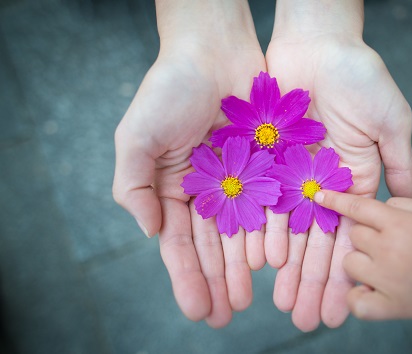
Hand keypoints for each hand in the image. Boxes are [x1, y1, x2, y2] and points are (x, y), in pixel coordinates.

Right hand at [112, 0, 264, 327]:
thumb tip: (150, 233)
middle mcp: (204, 191)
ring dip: (243, 268)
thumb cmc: (168, 90)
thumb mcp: (136, 138)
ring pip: (240, 233)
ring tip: (248, 299)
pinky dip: (268, 234)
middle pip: (211, 246)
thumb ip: (134, 187)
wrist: (212, 52)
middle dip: (217, 281)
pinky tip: (272, 262)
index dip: (187, 278)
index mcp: (171, 189)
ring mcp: (236, 181)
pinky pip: (268, 206)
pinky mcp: (264, 167)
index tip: (197, 310)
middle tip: (226, 316)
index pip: (178, 244)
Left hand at [264, 0, 411, 330]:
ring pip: (287, 228)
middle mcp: (321, 182)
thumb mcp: (390, 121)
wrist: (318, 44)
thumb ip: (398, 162)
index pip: (350, 236)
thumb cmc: (361, 76)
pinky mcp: (266, 160)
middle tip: (305, 318)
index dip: (346, 272)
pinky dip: (262, 231)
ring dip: (286, 267)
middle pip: (316, 241)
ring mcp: (292, 173)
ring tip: (283, 302)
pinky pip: (262, 201)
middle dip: (312, 280)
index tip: (344, 307)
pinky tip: (262, 263)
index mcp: (353, 178)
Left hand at [316, 190, 411, 319]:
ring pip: (350, 264)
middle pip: (354, 235)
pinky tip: (369, 290)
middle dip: (364, 235)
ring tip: (382, 265)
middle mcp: (388, 249)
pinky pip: (356, 302)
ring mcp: (387, 279)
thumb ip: (401, 202)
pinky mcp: (390, 306)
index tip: (318, 195)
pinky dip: (358, 298)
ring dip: (360, 263)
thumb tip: (375, 205)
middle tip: (383, 241)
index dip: (336, 199)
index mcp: (398, 223)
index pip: (358, 207)